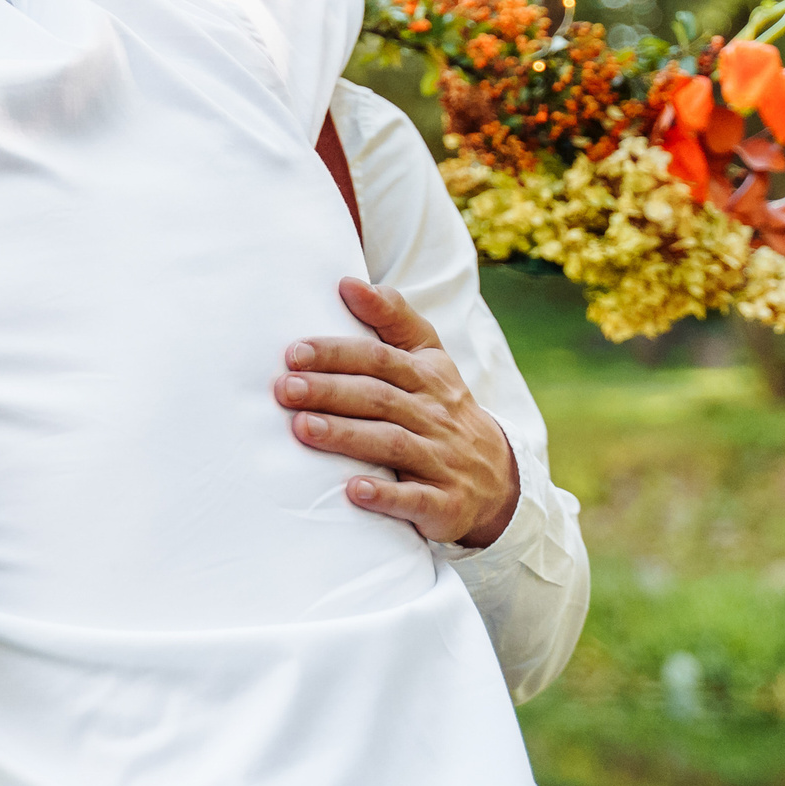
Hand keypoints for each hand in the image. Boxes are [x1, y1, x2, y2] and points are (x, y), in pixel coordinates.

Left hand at [276, 278, 519, 546]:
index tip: (294, 352)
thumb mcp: (429, 358)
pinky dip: (386, 495)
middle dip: (330, 391)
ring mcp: (443, 459)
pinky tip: (353, 490)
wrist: (499, 478)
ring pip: (392, 443)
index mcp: (429, 376)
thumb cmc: (442, 408)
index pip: (381, 359)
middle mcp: (436, 414)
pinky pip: (417, 498)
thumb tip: (347, 282)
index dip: (338, 353)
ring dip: (347, 435)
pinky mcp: (447, 503)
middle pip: (380, 398)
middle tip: (284, 388)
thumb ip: (392, 317)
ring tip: (303, 428)